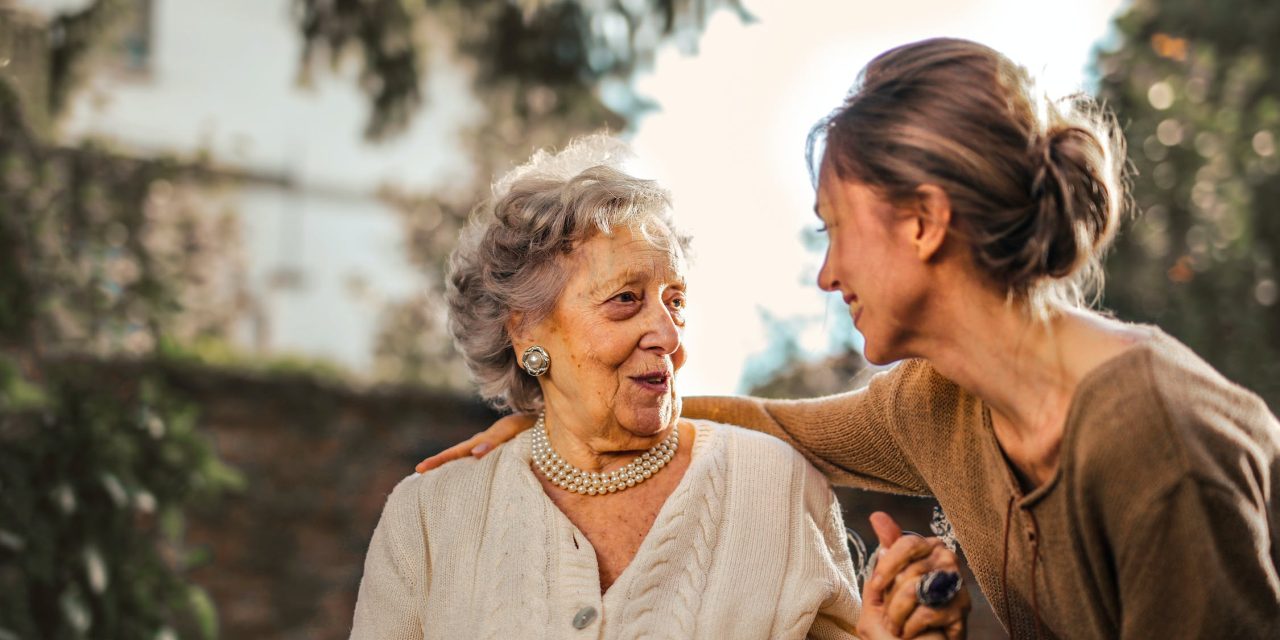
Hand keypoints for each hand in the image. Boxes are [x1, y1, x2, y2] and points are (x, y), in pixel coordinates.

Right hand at [414, 413, 536, 472]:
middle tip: (418, 474)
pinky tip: (468, 483)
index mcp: (485, 439)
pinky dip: (472, 471)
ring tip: (436, 482)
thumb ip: (494, 440)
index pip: (457, 451)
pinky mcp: (503, 454)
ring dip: (453, 469)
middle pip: (458, 456)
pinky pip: (484, 464)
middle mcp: (485, 444)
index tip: (419, 469)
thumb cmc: (532, 424)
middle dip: (439, 465)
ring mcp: (493, 449)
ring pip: (468, 459)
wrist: (549, 421)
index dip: (439, 460)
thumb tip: (474, 454)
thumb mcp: (512, 429)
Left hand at [856, 512, 969, 639]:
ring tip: (896, 626)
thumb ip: (883, 555)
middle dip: (891, 600)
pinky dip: (910, 627)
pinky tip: (910, 633)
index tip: (876, 585)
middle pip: (911, 570)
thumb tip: (878, 516)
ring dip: (898, 615)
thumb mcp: (881, 588)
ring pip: (917, 590)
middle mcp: (946, 561)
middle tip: (888, 616)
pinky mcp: (962, 609)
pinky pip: (927, 612)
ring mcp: (957, 585)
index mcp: (927, 549)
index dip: (888, 565)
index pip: (908, 543)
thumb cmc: (898, 620)